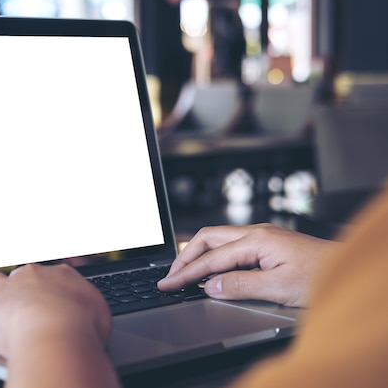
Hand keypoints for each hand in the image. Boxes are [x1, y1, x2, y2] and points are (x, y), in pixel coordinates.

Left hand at [0, 263, 118, 387]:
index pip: (54, 275)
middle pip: (22, 275)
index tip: (54, 296)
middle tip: (26, 303)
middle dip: (22, 287)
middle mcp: (31, 276)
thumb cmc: (82, 325)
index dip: (52, 287)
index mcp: (60, 275)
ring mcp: (6, 290)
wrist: (56, 330)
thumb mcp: (100, 316)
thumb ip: (91, 312)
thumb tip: (91, 318)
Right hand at [157, 224, 334, 306]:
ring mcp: (263, 235)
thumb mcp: (279, 287)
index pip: (211, 258)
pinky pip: (231, 245)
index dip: (187, 273)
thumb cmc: (323, 275)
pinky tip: (212, 269)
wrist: (349, 268)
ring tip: (184, 272)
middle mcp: (257, 232)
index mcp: (257, 239)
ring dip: (199, 255)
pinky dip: (215, 257)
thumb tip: (210, 286)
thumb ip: (240, 285)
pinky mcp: (268, 243)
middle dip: (185, 257)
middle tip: (170, 275)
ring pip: (218, 239)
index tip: (169, 284)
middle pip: (208, 238)